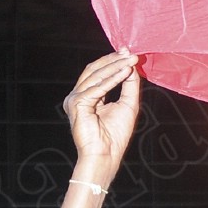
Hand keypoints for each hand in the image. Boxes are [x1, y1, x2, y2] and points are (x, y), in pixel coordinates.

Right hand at [62, 51, 139, 181]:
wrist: (105, 154)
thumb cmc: (115, 135)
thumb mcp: (128, 104)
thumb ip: (129, 85)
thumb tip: (133, 66)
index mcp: (87, 95)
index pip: (98, 72)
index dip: (113, 61)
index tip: (128, 52)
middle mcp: (77, 96)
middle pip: (94, 70)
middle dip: (113, 60)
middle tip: (129, 52)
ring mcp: (75, 99)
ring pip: (96, 76)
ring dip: (115, 67)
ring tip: (130, 61)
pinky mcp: (77, 104)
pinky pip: (98, 88)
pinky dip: (113, 79)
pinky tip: (124, 73)